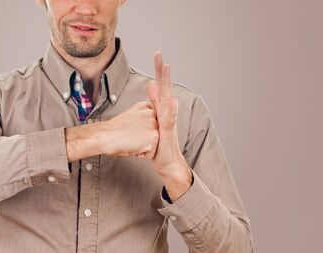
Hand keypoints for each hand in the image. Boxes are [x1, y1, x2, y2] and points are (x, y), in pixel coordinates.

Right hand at [101, 101, 158, 158]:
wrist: (104, 136)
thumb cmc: (113, 130)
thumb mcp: (131, 116)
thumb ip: (144, 116)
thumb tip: (149, 124)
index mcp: (146, 107)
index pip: (154, 124)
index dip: (142, 131)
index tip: (132, 129)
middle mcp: (152, 113)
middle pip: (156, 133)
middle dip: (145, 138)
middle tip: (131, 135)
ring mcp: (154, 125)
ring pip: (155, 143)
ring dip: (144, 146)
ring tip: (132, 140)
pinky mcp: (153, 137)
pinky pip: (152, 153)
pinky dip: (142, 154)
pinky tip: (133, 145)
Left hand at [146, 51, 189, 176]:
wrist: (167, 162)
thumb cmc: (158, 142)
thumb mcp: (152, 120)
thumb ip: (152, 104)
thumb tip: (151, 86)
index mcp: (162, 109)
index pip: (159, 86)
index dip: (158, 71)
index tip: (158, 54)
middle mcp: (167, 113)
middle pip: (164, 89)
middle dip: (162, 73)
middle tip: (160, 56)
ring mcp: (168, 122)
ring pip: (167, 101)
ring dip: (166, 86)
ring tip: (166, 72)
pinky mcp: (168, 134)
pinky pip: (168, 120)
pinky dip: (169, 111)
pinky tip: (171, 101)